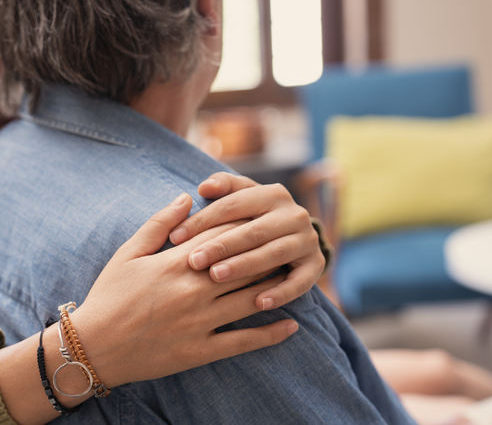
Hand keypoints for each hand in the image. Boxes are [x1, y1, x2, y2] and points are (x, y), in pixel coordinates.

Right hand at [70, 193, 298, 387]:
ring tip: (293, 275)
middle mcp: (194, 289)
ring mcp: (200, 321)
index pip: (222, 236)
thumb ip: (159, 224)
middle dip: (267, 250)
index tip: (263, 216)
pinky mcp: (201, 350)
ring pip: (250, 298)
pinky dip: (270, 333)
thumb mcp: (128, 253)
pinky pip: (243, 341)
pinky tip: (291, 325)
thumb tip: (186, 197)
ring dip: (276, 285)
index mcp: (176, 263)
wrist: (94, 346)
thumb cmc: (109, 295)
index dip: (245, 224)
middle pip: (243, 264)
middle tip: (288, 241)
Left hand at [169, 173, 325, 310]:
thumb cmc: (253, 219)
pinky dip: (280, 293)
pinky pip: (299, 282)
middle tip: (194, 261)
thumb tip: (203, 187)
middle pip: (253, 230)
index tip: (175, 237)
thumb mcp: (241, 198)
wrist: (296, 238)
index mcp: (271, 194)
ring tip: (217, 277)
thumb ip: (223, 188)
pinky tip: (258, 304)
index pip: (232, 205)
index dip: (202, 220)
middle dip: (221, 246)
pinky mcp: (315, 266)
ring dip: (245, 266)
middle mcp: (293, 214)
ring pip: (273, 254)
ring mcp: (307, 240)